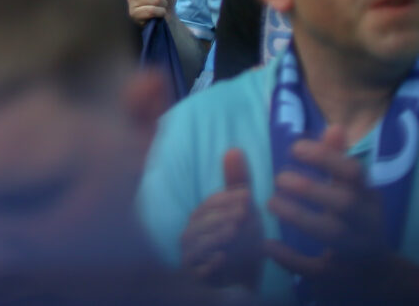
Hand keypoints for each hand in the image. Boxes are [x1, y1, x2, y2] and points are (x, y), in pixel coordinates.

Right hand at [181, 149, 263, 289]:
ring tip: (234, 231)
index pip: (209, 203)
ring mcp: (190, 258)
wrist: (240, 288)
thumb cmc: (240, 248)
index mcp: (201, 218)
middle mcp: (190, 236)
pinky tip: (222, 259)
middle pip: (200, 221)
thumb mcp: (244, 216)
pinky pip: (196, 271)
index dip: (227, 198)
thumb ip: (237, 185)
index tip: (248, 197)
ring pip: (196, 244)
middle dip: (222, 215)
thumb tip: (234, 149)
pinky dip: (207, 265)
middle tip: (244, 213)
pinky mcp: (194, 279)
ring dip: (216, 236)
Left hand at [265, 127, 390, 289]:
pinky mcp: (337, 277)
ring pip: (332, 235)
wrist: (375, 277)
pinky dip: (289, 258)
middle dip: (311, 188)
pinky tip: (268, 245)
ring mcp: (354, 252)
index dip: (326, 157)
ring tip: (270, 202)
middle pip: (345, 204)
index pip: (354, 172)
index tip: (294, 148)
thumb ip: (338, 160)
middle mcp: (365, 223)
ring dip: (299, 217)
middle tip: (280, 178)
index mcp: (367, 198)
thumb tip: (334, 126)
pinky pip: (314, 269)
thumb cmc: (355, 222)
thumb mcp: (352, 191)